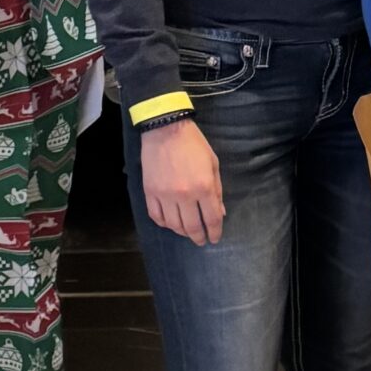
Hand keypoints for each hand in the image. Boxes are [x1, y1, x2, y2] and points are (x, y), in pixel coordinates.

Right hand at [141, 119, 225, 243]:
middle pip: (192, 226)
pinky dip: (164, 223)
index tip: (214, 238)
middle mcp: (184, 195)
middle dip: (199, 237)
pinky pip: (156, 216)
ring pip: (173, 225)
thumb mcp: (213, 164)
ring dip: (182, 232)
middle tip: (201, 240)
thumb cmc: (193, 144)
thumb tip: (220, 212)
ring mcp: (165, 196)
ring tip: (187, 232)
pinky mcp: (150, 193)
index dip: (214, 232)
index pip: (212, 218)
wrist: (165, 130)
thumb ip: (217, 190)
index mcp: (204, 187)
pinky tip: (170, 223)